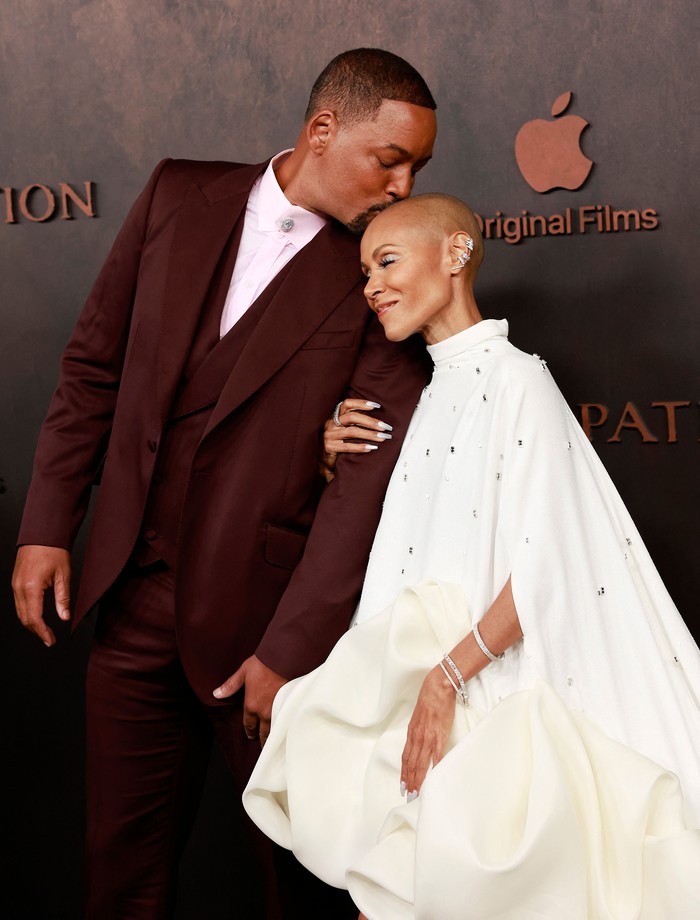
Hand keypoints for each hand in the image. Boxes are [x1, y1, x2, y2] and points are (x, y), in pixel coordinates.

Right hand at [12, 545, 71, 646]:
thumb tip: (65, 617)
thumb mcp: (64, 575)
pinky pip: (19, 603)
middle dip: (37, 631)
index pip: (34, 618)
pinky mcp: (16, 581)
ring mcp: (15, 584)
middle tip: (50, 639)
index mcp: (31, 587)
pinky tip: (37, 616)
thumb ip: (63, 599)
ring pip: (20, 612)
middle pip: (25, 618)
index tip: (51, 641)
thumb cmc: (54, 550)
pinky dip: (27, 613)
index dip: (43, 632)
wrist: (42, 534)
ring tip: (45, 631)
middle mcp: (19, 588)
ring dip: (31, 623)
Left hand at [213, 655, 286, 745]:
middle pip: (262, 732)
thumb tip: (217, 694)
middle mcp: (264, 711)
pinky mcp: (289, 705)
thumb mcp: (243, 673)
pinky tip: (285, 729)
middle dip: (262, 739)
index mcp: (251, 705)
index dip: (249, 731)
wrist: (283, 659)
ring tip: (273, 741)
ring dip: (272, 736)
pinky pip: (285, 722)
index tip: (250, 736)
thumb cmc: (263, 664)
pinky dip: (283, 727)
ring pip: (274, 729)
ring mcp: (277, 710)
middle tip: (262, 743)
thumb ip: (230, 686)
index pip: (249, 725)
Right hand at [319, 398, 392, 483]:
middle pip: (353, 417)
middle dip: (372, 421)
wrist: (318, 459)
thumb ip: (353, 421)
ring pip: (353, 431)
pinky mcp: (329, 448)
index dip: (361, 403)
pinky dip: (361, 447)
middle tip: (386, 427)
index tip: (377, 406)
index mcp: (334, 416)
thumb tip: (376, 416)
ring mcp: (329, 435)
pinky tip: (372, 448)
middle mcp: (331, 423)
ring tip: (383, 438)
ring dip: (370, 434)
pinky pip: (348, 446)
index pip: (347, 404)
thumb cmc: (334, 441)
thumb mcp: (341, 428)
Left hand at [401, 667, 454, 798]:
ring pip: (421, 764)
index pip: (406, 757)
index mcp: (412, 733)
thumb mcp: (418, 717)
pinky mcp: (440, 736)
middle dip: (410, 781)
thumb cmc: (429, 700)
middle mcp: (418, 737)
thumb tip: (417, 742)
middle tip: (409, 796)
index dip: (404, 773)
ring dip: (419, 779)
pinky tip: (434, 778)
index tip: (403, 785)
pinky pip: (437, 756)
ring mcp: (429, 738)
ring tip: (417, 793)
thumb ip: (417, 731)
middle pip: (412, 764)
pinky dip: (434, 769)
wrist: (437, 689)